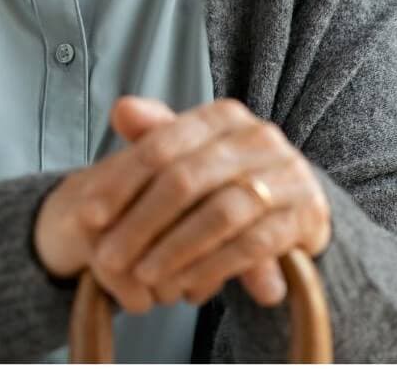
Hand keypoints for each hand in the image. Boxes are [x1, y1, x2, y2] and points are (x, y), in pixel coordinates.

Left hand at [33, 97, 330, 313]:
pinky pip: (254, 244)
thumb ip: (155, 134)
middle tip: (109, 258)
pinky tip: (187, 287)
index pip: (161, 145)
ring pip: (220, 214)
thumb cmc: (226, 175)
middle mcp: (259, 137)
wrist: (295, 201)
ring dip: (176, 249)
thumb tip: (120, 109)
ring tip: (143, 275)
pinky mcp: (307, 214)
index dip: (121, 181)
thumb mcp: (190, 151)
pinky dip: (215, 266)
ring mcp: (288, 174)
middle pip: (187, 179)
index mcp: (224, 115)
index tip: (89, 216)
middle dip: (142, 222)